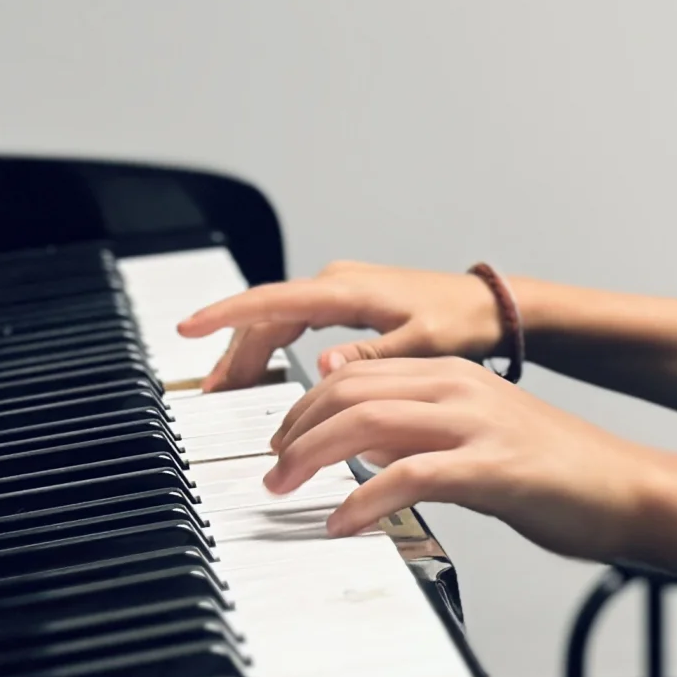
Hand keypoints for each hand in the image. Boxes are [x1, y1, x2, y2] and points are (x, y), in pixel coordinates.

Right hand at [177, 261, 503, 390]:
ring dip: (249, 351)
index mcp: (347, 291)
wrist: (488, 306)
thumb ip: (374, 357)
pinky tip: (261, 372)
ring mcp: (340, 291)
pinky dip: (271, 345)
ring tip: (224, 389)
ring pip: (277, 319)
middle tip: (209, 392)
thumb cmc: (460, 322)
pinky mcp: (346, 303)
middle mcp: (336, 284)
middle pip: (266, 316)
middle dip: (232, 350)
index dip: (226, 315)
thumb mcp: (422, 344)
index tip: (188, 326)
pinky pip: (294, 322)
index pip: (272, 300)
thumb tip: (326, 366)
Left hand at [265, 356, 661, 562]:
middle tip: (272, 473)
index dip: (304, 407)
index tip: (280, 443)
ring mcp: (474, 424)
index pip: (354, 372)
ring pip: (366, 423)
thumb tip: (365, 453)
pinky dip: (362, 501)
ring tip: (287, 493)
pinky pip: (407, 476)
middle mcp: (457, 388)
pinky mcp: (490, 468)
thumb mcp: (478, 438)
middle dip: (294, 430)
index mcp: (451, 374)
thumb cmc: (556, 474)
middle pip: (348, 389)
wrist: (628, 489)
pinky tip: (343, 525)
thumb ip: (423, 435)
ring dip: (312, 458)